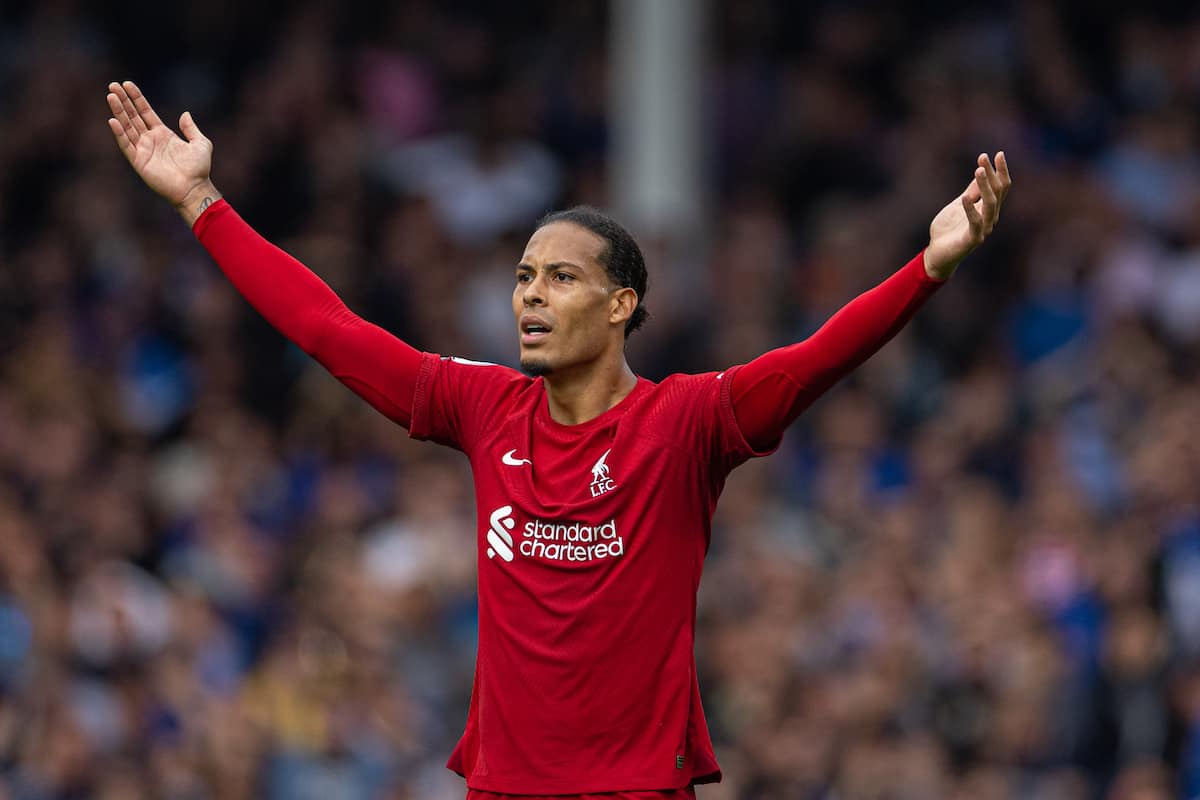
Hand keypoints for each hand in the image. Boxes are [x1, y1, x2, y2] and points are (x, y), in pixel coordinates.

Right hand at [106, 80, 219, 224]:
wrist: (195, 188)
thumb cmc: (199, 168)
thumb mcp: (200, 143)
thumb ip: (191, 129)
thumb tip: (185, 114)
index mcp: (163, 134)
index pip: (145, 112)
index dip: (136, 98)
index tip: (127, 84)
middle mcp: (150, 140)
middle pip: (133, 116)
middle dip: (123, 101)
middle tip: (113, 86)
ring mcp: (143, 150)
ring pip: (127, 127)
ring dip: (118, 112)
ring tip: (111, 96)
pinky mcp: (139, 161)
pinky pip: (126, 145)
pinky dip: (119, 133)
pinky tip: (113, 120)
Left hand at [923, 152, 1010, 279]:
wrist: (937, 254)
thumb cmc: (948, 230)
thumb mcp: (959, 205)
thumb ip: (971, 192)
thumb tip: (981, 173)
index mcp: (988, 209)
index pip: (1001, 187)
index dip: (1000, 170)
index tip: (996, 154)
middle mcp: (990, 218)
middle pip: (998, 192)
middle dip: (992, 173)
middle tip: (983, 157)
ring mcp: (983, 229)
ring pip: (990, 204)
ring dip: (985, 186)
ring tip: (978, 171)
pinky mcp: (972, 239)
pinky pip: (975, 223)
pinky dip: (970, 209)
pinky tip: (964, 197)